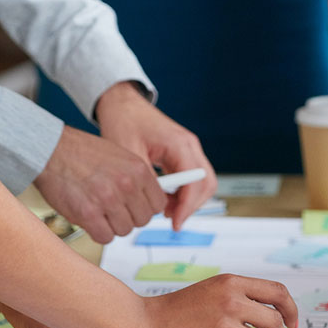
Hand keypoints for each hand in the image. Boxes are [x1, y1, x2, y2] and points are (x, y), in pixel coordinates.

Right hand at [33, 126, 168, 243]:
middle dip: (128, 218)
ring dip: (111, 225)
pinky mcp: (88, 214)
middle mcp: (126, 185)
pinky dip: (98, 232)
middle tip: (113, 210)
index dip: (145, 209)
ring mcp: (108, 200)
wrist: (50, 149)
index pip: (158, 204)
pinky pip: (105, 237)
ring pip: (124, 230)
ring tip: (98, 211)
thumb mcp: (119, 157)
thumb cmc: (80, 152)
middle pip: (142, 220)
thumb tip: (147, 201)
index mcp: (138, 169)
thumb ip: (135, 179)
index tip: (135, 208)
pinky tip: (90, 219)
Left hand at [95, 81, 216, 230]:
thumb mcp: (129, 155)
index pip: (195, 182)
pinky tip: (165, 200)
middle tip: (172, 220)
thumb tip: (155, 204)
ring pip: (202, 184)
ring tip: (166, 211)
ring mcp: (189, 150)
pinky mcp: (183, 154)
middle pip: (206, 184)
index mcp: (180, 144)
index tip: (176, 223)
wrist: (122, 104)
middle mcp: (190, 146)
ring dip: (188, 201)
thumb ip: (145, 180)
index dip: (187, 207)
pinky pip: (192, 179)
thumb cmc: (124, 121)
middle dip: (191, 206)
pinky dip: (183, 193)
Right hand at [134, 274, 298, 327]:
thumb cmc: (172, 314)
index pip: (276, 292)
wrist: (143, 327)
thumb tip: (268, 318)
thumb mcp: (208, 292)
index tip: (292, 322)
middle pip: (275, 322)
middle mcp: (231, 302)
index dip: (290, 309)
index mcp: (230, 284)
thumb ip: (236, 298)